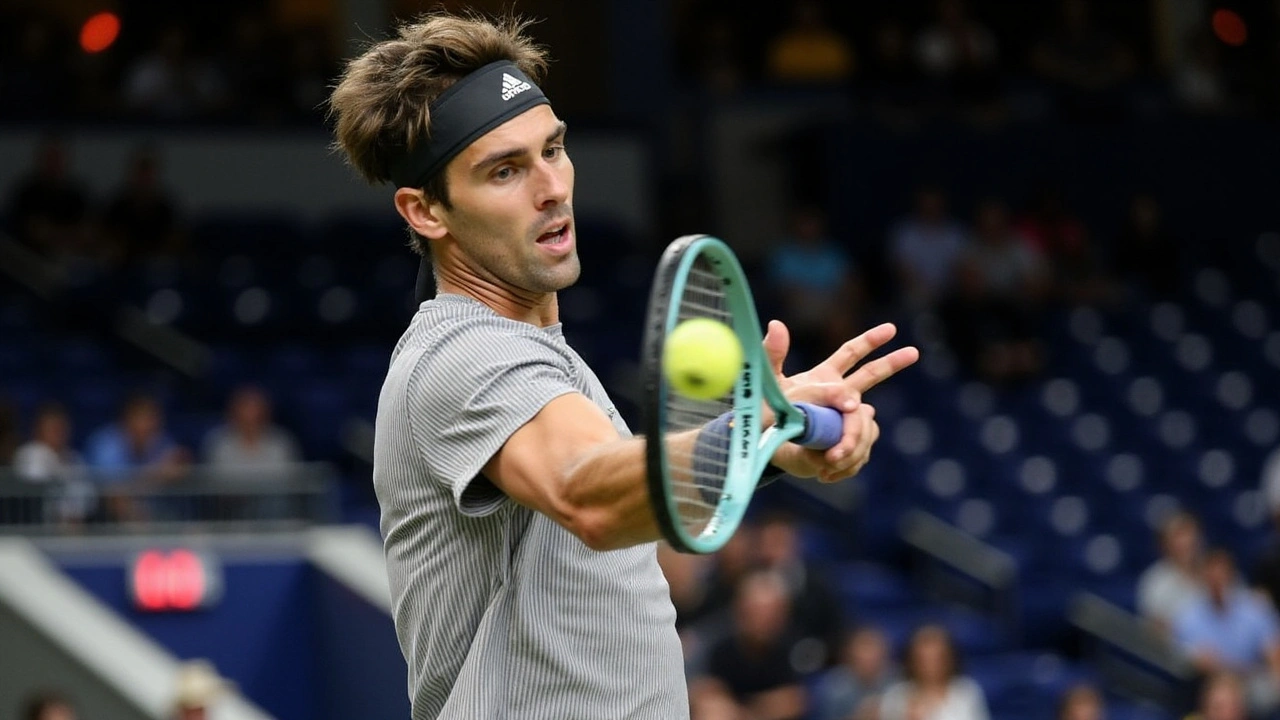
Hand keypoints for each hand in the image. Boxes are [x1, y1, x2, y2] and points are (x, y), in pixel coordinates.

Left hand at [765, 321, 918, 481]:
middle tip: (914, 351)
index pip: (851, 354)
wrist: (769, 450)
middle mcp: (841, 396)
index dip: (870, 341)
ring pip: (865, 425)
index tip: (891, 329)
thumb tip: (776, 324)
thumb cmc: (766, 414)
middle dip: (892, 363)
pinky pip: (860, 452)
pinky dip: (845, 464)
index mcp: (824, 377)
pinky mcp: (851, 445)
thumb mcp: (767, 385)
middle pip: (872, 375)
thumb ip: (773, 355)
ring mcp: (849, 420)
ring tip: (829, 459)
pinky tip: (825, 472)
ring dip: (852, 442)